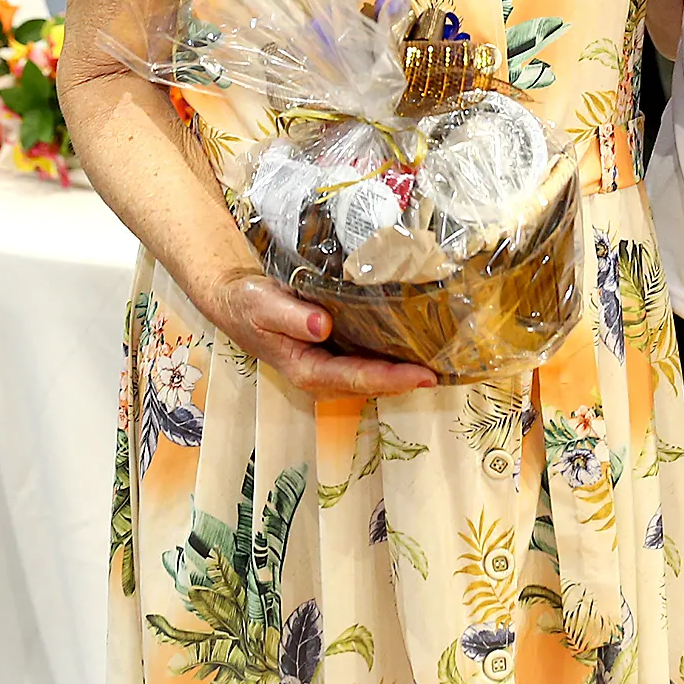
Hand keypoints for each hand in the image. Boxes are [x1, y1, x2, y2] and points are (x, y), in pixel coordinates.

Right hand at [195, 269, 436, 399]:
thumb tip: (322, 325)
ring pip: (373, 374)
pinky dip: (393, 355)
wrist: (238, 300)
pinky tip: (417, 346)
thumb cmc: (248, 304)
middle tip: (444, 372)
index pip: (353, 377)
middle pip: (370, 383)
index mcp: (305, 369)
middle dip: (406, 380)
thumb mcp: (262, 305)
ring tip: (441, 363)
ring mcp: (331, 363)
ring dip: (404, 371)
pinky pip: (369, 358)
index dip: (389, 378)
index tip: (421, 376)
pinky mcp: (337, 350)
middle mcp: (322, 373)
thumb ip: (290, 317)